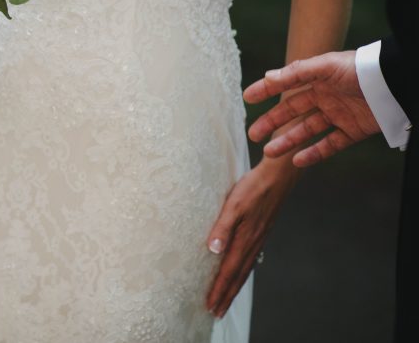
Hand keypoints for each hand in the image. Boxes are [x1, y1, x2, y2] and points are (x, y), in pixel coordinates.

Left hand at [205, 164, 293, 317]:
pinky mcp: (261, 233)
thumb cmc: (253, 188)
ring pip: (244, 270)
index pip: (228, 271)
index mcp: (244, 239)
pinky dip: (243, 272)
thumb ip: (222, 227)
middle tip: (216, 313)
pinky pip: (250, 260)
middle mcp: (253, 243)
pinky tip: (240, 273)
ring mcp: (259, 239)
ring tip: (225, 300)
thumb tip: (213, 250)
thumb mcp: (233, 204)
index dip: (219, 290)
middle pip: (237, 276)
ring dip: (234, 287)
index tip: (210, 306)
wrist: (278, 177)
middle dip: (226, 296)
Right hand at [244, 52, 379, 166]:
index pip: (286, 85)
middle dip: (271, 123)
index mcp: (318, 79)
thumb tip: (267, 77)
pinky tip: (297, 161)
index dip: (267, 90)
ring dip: (287, 141)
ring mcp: (338, 115)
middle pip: (292, 112)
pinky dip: (313, 154)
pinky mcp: (352, 131)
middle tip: (253, 134)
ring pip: (307, 131)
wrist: (393, 84)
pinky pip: (329, 145)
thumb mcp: (326, 66)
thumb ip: (296, 72)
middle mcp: (325, 96)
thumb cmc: (360, 69)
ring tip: (269, 152)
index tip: (248, 98)